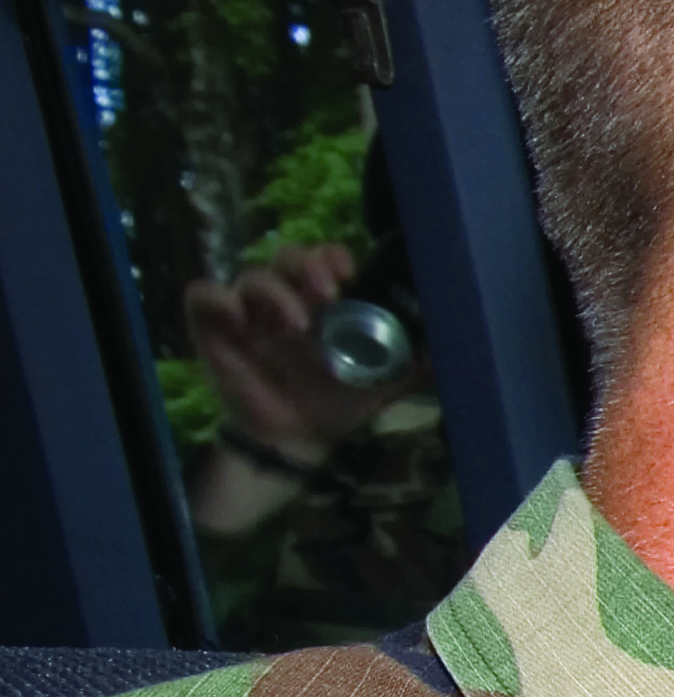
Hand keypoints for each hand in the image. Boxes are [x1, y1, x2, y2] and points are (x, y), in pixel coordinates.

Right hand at [181, 242, 397, 461]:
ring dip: (273, 289)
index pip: (322, 258)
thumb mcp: (384, 382)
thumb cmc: (336, 402)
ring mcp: (247, 313)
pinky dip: (216, 297)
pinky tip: (239, 317)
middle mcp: (284, 299)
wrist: (297, 440)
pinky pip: (202, 296)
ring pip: (250, 274)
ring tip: (297, 322)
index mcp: (322, 302)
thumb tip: (448, 348)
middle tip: (326, 290)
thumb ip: (415, 363)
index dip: (332, 256)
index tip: (348, 272)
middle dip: (306, 264)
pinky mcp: (212, 330)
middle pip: (286, 256)